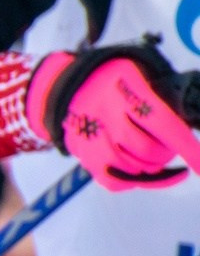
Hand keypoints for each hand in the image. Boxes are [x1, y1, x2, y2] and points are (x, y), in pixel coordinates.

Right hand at [26, 39, 199, 193]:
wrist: (69, 86)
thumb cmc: (118, 79)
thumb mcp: (144, 73)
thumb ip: (168, 96)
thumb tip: (192, 124)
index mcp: (126, 90)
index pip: (162, 124)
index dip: (186, 147)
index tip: (199, 166)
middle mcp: (105, 116)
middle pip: (146, 150)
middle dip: (166, 153)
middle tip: (168, 144)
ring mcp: (90, 138)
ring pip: (131, 169)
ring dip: (151, 167)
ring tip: (153, 154)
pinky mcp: (82, 155)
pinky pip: (113, 181)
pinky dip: (132, 180)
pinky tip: (139, 170)